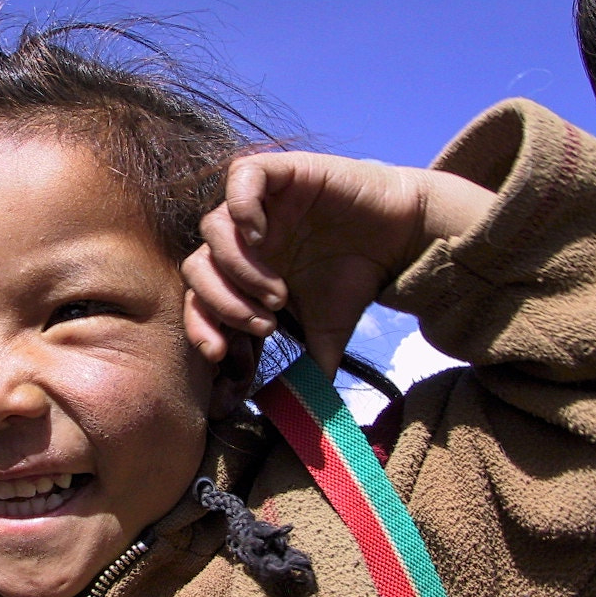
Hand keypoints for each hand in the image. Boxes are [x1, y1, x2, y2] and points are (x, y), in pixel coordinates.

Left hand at [181, 151, 494, 375]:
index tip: (223, 356)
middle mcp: (241, 242)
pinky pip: (241, 178)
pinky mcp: (279, 173)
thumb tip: (302, 423)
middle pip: (195, 268)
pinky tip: (262, 237)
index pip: (197, 301)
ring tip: (277, 293)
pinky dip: (240, 207)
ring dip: (238, 270)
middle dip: (224, 304)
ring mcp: (256, 207)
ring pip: (211, 230)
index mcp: (239, 276)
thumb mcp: (325, 335)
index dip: (203, 329)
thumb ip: (307, 371)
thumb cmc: (355, 280)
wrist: (400, 234)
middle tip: (264, 323)